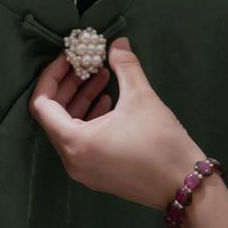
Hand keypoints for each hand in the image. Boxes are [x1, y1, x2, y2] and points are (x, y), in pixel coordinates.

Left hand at [29, 37, 204, 209]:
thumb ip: (125, 66)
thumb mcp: (141, 97)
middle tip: (85, 64)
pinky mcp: (98, 175)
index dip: (53, 76)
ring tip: (101, 78)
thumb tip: (117, 43)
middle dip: (68, 86)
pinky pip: (81, 142)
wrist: (184, 185)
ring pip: (68, 129)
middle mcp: (72, 160)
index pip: (42, 104)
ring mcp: (84, 171)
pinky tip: (109, 101)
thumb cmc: (160, 143)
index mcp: (74, 142)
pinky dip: (89, 119)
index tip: (70, 59)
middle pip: (53, 117)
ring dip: (81, 101)